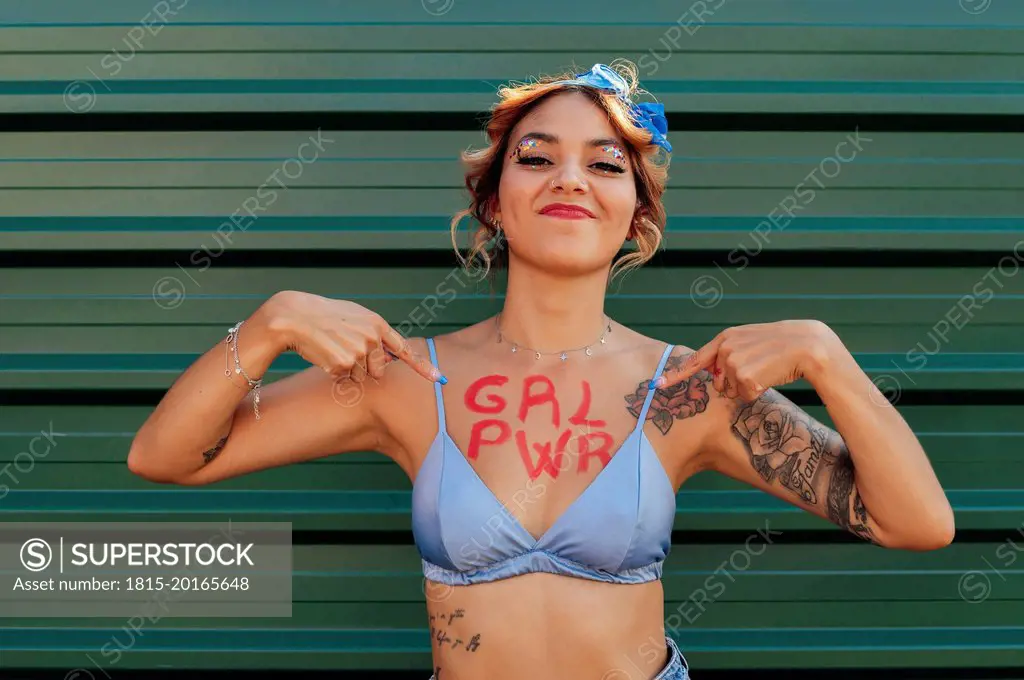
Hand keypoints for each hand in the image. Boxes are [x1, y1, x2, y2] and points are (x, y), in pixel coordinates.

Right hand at [260, 291, 443, 383]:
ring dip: (348, 369)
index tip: (440, 379)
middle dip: (366, 367)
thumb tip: (390, 355)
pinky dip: (334, 373)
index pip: (405, 349)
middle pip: (379, 370)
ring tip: (332, 348)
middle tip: (345, 349)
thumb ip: (375, 333)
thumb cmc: (325, 316)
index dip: (423, 367)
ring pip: (361, 377)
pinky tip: (324, 355)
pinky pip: (344, 380)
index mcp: (377, 324)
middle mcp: (372, 338)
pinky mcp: (342, 366)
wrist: (295, 316)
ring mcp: (358, 353)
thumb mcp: (355, 316)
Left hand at [654, 320, 838, 401]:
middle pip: (718, 383)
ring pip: (732, 391)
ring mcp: (734, 364)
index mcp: (725, 338)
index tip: (658, 385)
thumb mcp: (751, 341)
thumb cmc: (781, 345)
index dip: (675, 374)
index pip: (696, 359)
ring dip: (748, 388)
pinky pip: (746, 396)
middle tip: (759, 369)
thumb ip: (729, 353)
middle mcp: (725, 350)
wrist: (806, 345)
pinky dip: (758, 392)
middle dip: (734, 384)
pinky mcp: (745, 378)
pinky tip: (770, 377)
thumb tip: (717, 377)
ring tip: (766, 370)